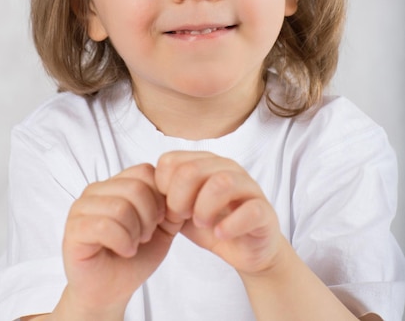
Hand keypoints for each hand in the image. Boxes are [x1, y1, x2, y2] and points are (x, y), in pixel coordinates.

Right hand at [62, 163, 183, 315]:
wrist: (110, 292)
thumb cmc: (134, 257)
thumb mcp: (163, 228)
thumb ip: (173, 206)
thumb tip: (182, 189)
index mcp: (116, 183)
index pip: (145, 171)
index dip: (159, 197)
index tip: (158, 221)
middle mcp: (96, 189)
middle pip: (136, 187)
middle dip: (149, 217)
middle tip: (144, 237)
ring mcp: (82, 207)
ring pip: (121, 206)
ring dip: (135, 232)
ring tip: (133, 244)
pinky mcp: (74, 229)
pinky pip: (104, 226)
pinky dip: (122, 242)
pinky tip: (124, 251)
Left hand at [155, 152, 283, 277]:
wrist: (248, 250)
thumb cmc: (213, 225)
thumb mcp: (182, 211)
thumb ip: (166, 198)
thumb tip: (145, 190)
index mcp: (204, 163)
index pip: (171, 160)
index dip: (163, 187)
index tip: (167, 209)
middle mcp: (227, 168)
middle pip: (192, 169)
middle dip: (179, 199)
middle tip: (183, 217)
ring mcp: (248, 187)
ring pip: (222, 182)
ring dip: (204, 207)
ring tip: (201, 223)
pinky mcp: (264, 211)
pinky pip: (249, 210)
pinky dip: (230, 224)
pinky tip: (220, 233)